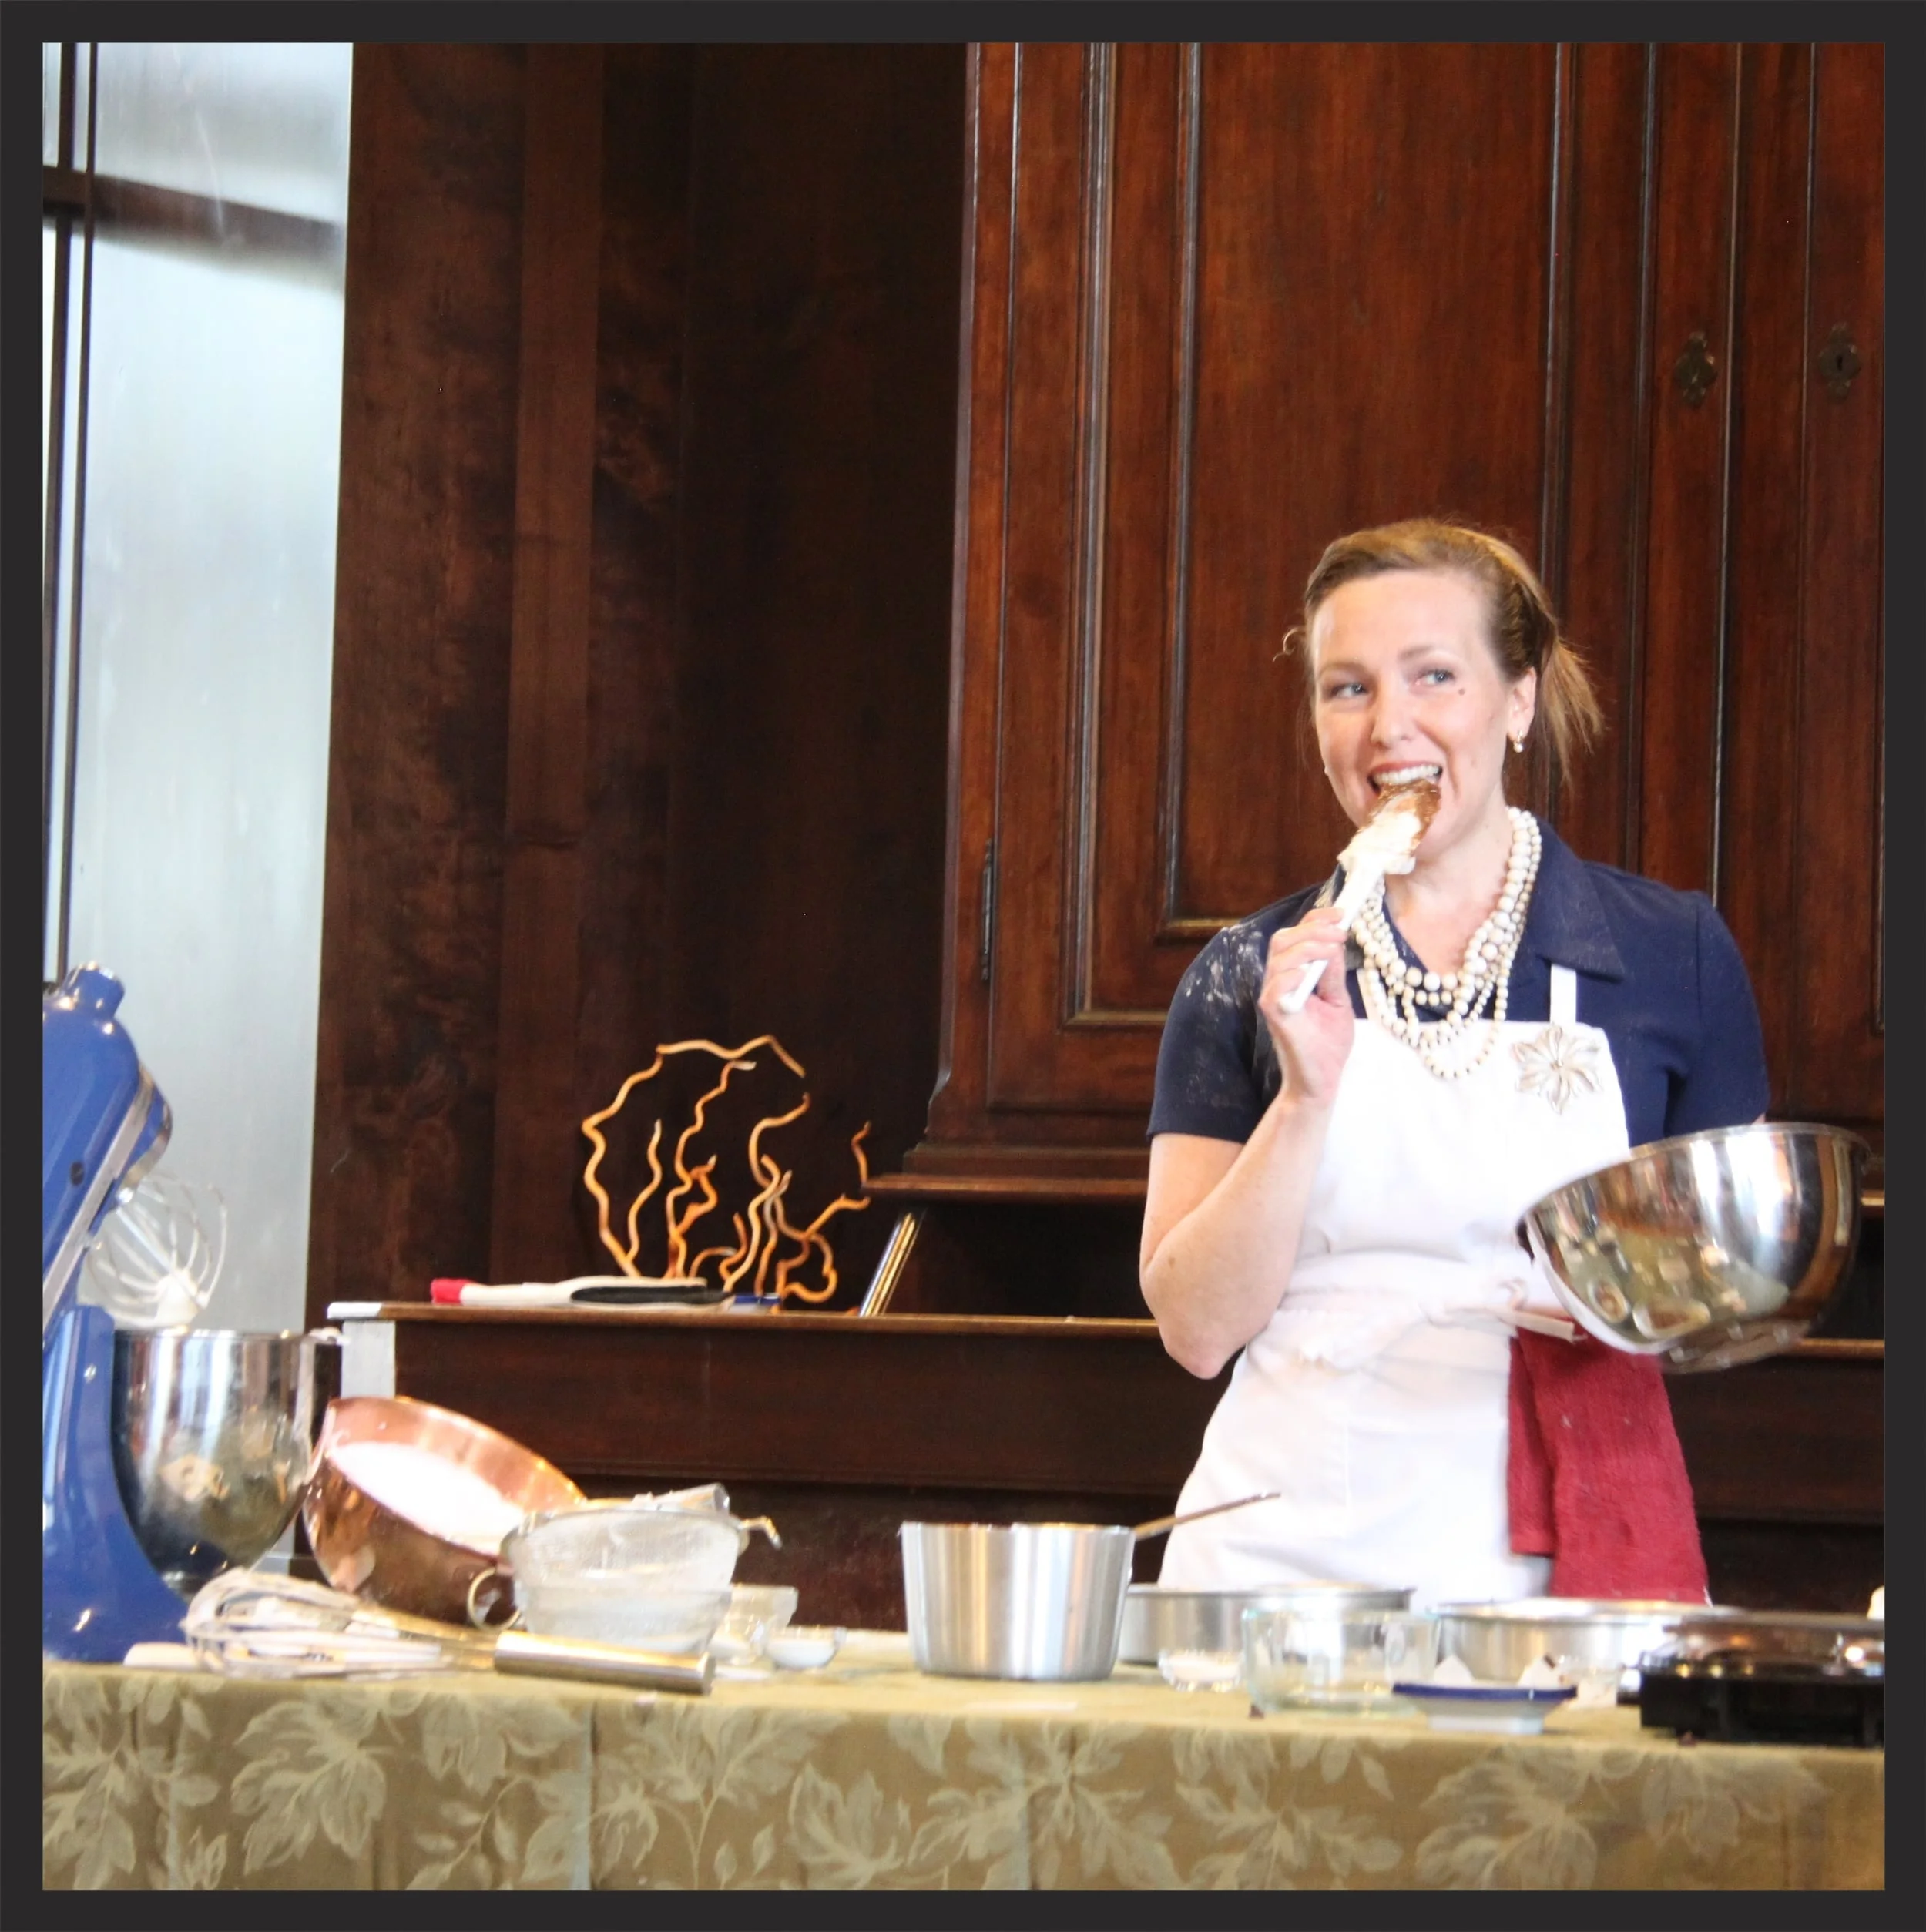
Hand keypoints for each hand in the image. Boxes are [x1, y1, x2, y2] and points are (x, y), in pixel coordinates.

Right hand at [1255, 908, 1354, 1106]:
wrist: (1322, 1081)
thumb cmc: (1327, 1044)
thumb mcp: (1338, 1001)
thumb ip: (1333, 974)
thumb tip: (1336, 943)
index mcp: (1292, 978)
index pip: (1295, 937)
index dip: (1315, 920)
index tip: (1342, 914)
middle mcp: (1277, 983)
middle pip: (1282, 939)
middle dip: (1313, 929)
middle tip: (1341, 931)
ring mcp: (1273, 998)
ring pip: (1280, 956)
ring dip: (1309, 946)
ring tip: (1334, 949)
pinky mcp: (1274, 1015)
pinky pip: (1276, 986)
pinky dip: (1294, 974)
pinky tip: (1312, 974)